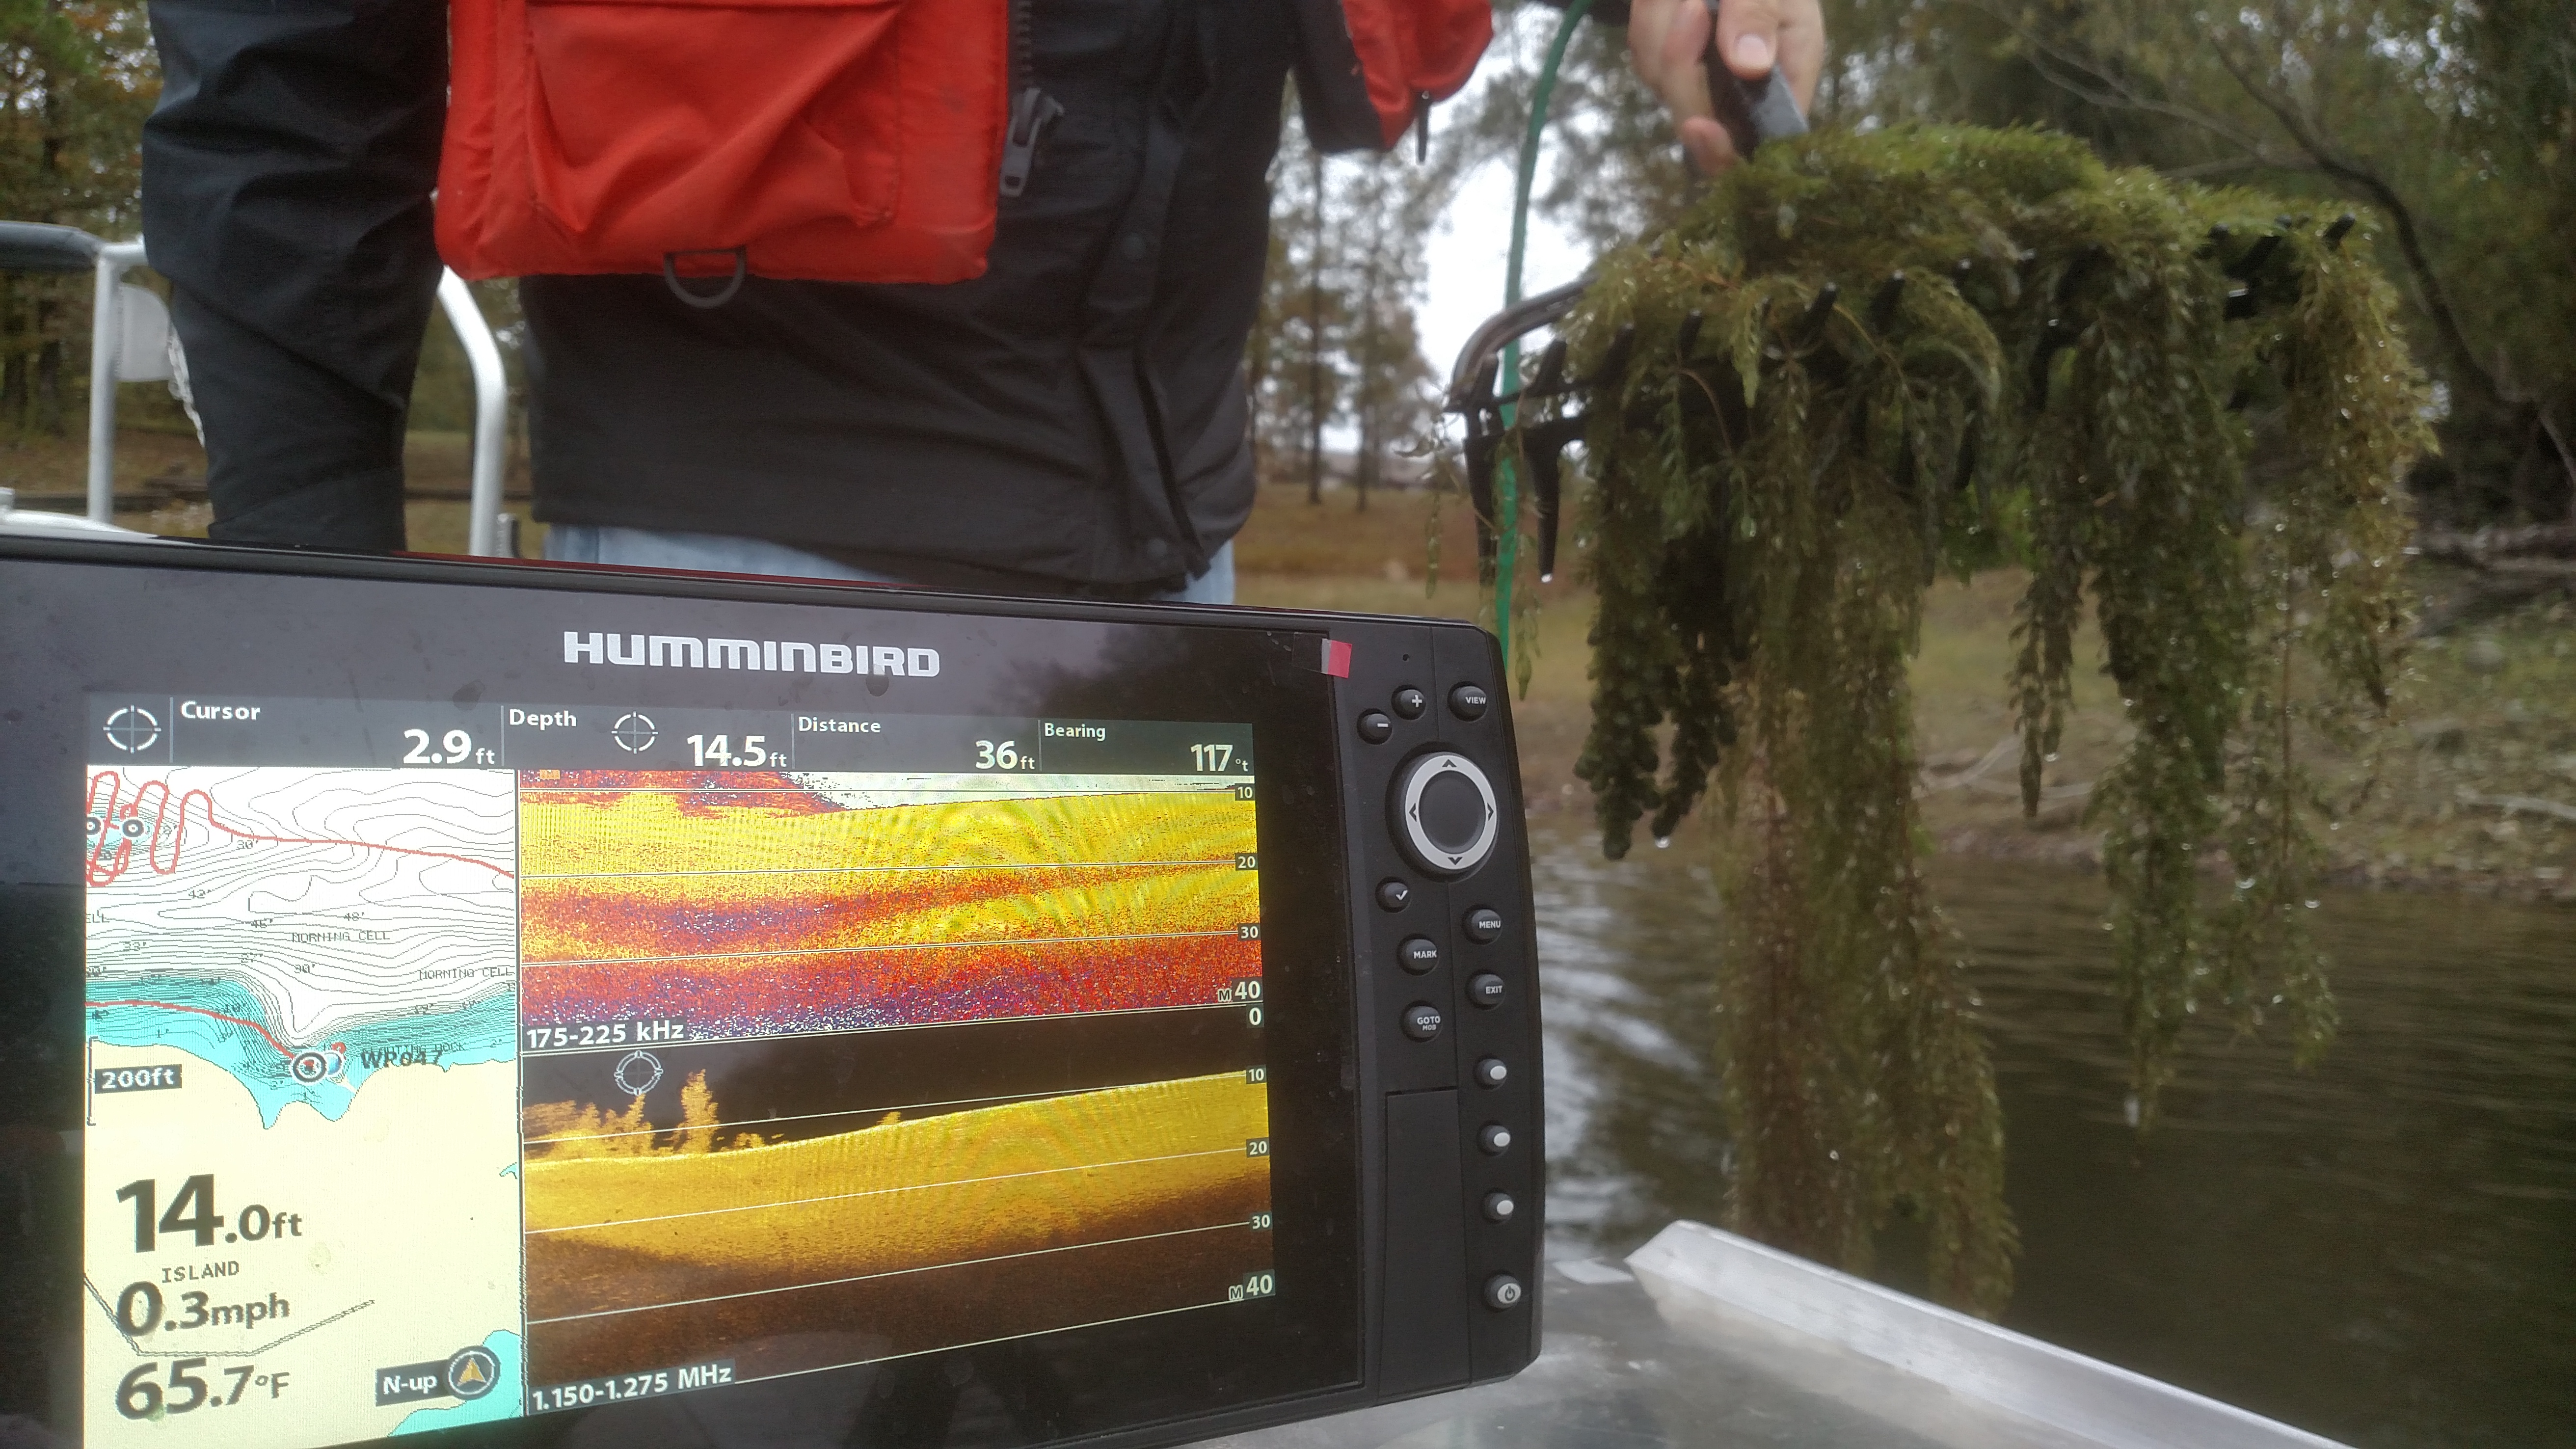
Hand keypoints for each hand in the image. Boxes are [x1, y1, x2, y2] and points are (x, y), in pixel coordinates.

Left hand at [1626, 0, 1823, 173]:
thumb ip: (1759, 16)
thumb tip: (1749, 64)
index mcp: (1782, 87)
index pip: (1751, 147)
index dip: (1720, 150)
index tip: (1698, 126)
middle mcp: (1740, 97)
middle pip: (1693, 119)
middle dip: (1683, 64)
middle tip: (1693, 6)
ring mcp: (1700, 84)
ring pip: (1661, 83)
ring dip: (1664, 32)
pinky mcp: (1671, 67)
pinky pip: (1644, 57)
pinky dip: (1651, 24)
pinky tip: (1674, 1)